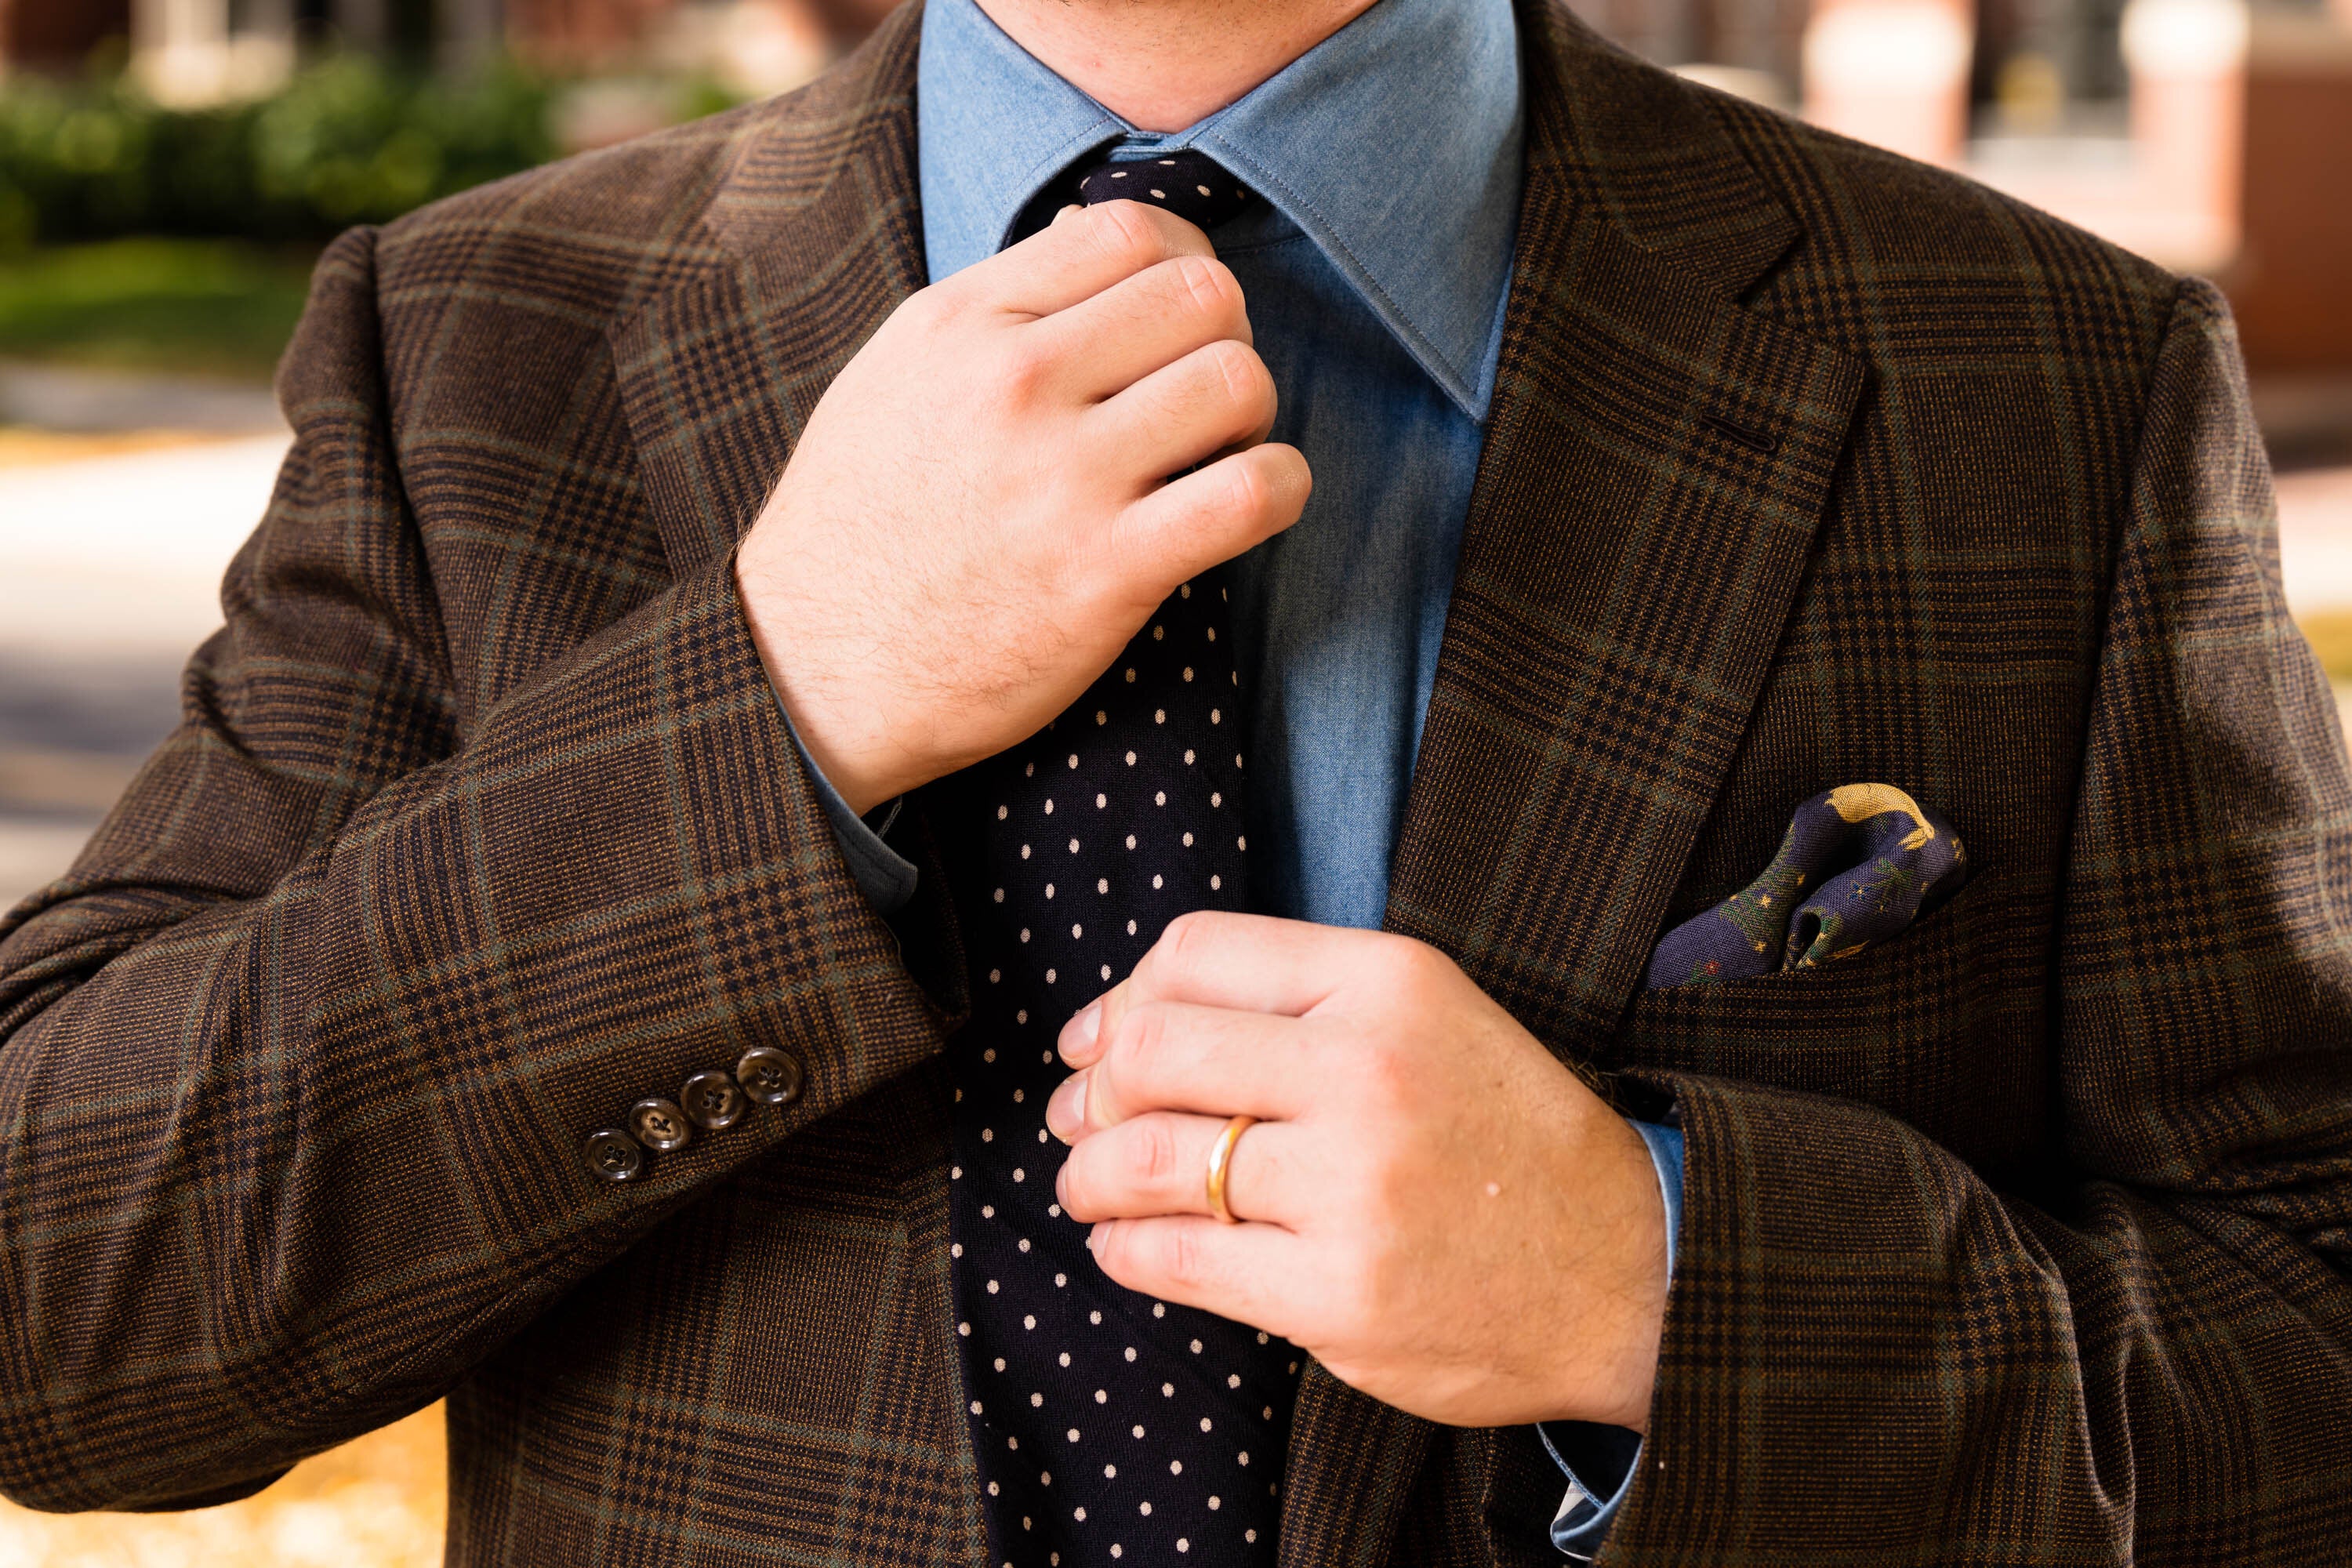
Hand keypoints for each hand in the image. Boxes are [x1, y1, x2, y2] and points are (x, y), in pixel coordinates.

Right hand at [735, 201, 1311, 813]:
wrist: (816, 671)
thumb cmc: (861, 525)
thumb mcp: (896, 378)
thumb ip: (993, 307)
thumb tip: (1091, 233)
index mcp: (963, 323)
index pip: (1130, 229)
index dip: (1184, 265)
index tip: (1176, 323)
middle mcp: (1014, 382)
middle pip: (1204, 296)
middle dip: (1226, 340)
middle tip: (1203, 399)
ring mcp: (1063, 478)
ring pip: (1239, 381)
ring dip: (1254, 417)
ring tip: (1220, 455)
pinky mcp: (1107, 571)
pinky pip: (1253, 491)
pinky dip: (1281, 488)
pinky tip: (1254, 504)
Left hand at [1044, 913, 1669, 1431]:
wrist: (1633, 1273)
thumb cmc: (1506, 1142)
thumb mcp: (1428, 1019)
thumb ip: (1296, 1003)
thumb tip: (1118, 1025)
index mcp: (1388, 982)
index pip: (1195, 953)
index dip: (1121, 998)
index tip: (1098, 1043)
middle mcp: (1367, 1070)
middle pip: (1153, 1050)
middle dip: (1092, 1092)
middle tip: (1080, 1123)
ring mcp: (1352, 1187)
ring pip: (1154, 1159)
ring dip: (1092, 1176)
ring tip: (1091, 1188)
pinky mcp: (1338, 1295)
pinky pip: (1177, 1261)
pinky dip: (1125, 1251)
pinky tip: (1128, 1247)